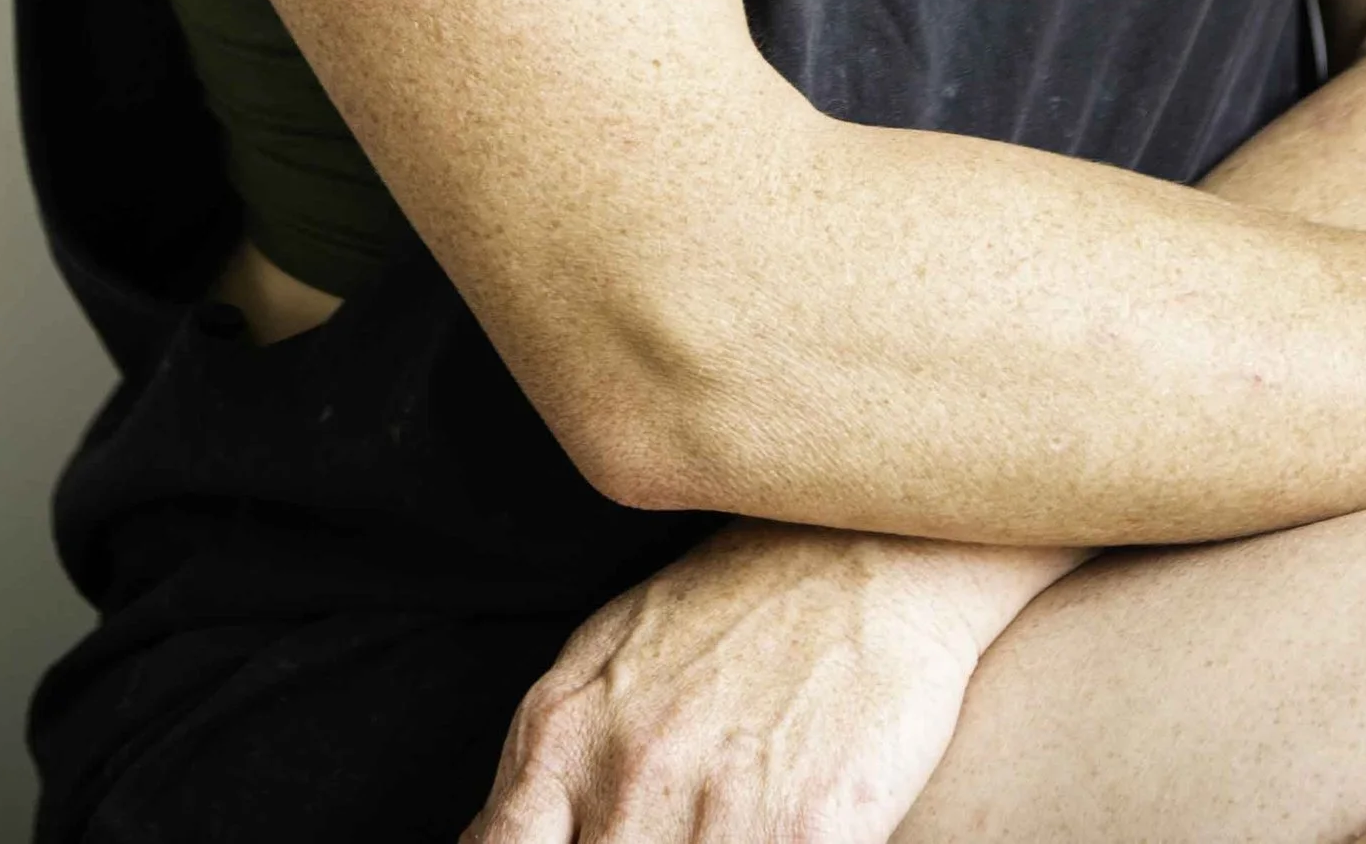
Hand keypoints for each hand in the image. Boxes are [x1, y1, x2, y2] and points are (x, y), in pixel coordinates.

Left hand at [461, 519, 1080, 841]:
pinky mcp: (807, 831)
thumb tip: (489, 843)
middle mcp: (626, 773)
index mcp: (561, 731)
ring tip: (723, 822)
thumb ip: (543, 762)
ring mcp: (715, 806)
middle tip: (669, 824)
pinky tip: (772, 830)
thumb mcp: (607, 655)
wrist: (875, 551)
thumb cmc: (743, 600)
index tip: (582, 842)